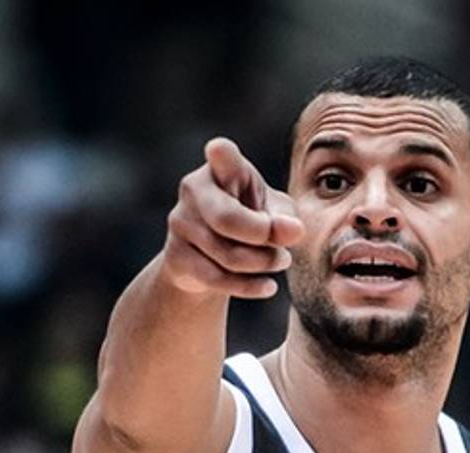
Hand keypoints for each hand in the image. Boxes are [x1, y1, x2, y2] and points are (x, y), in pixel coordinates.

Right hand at [161, 137, 304, 298]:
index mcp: (223, 168)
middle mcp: (194, 189)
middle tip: (285, 250)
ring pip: (228, 255)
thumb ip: (286, 220)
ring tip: (280, 261)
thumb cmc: (253, 221)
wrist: (212, 259)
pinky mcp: (175, 255)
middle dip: (262, 239)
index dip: (220, 154)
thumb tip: (293, 231)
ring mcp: (180, 222)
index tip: (216, 150)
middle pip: (227, 219)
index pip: (221, 155)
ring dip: (263, 264)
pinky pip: (217, 278)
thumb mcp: (275, 216)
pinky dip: (250, 286)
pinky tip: (269, 286)